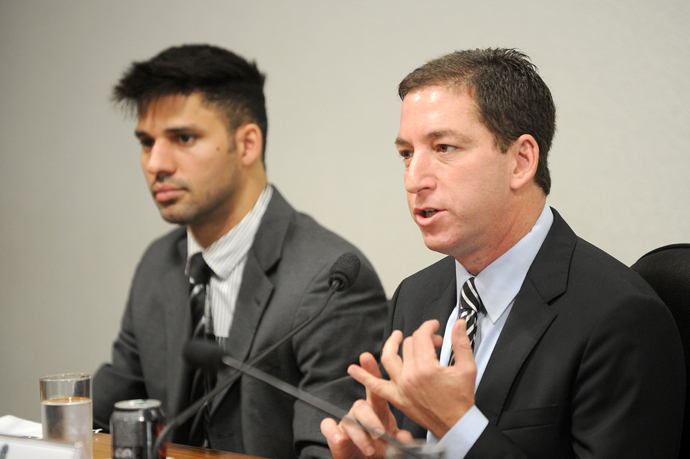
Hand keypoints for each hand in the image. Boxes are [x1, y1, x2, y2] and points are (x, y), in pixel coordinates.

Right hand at [321, 352, 412, 457]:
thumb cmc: (381, 450)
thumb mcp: (394, 445)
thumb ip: (399, 439)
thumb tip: (405, 437)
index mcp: (377, 410)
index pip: (375, 388)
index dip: (370, 371)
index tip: (366, 357)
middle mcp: (361, 413)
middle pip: (362, 406)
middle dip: (370, 419)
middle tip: (380, 432)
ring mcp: (347, 423)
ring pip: (349, 420)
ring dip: (360, 435)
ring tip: (370, 449)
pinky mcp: (335, 434)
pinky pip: (328, 426)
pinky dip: (332, 432)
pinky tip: (340, 439)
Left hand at [350, 319, 476, 438]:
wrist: (456, 425)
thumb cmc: (461, 400)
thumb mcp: (467, 368)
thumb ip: (461, 343)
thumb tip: (459, 323)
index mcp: (426, 368)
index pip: (421, 336)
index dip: (429, 327)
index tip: (434, 327)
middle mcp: (410, 376)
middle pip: (408, 345)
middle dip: (421, 337)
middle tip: (433, 341)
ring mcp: (401, 387)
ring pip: (388, 358)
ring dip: (390, 344)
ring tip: (396, 336)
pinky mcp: (396, 398)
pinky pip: (375, 386)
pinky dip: (363, 377)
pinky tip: (353, 369)